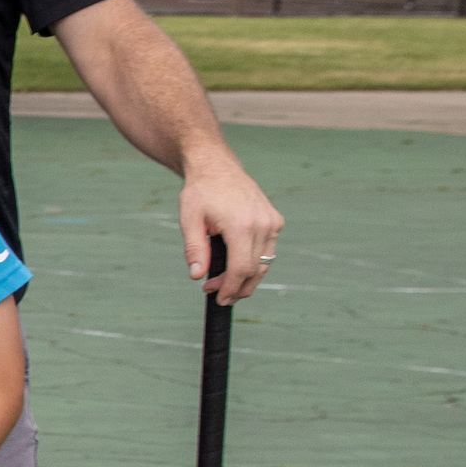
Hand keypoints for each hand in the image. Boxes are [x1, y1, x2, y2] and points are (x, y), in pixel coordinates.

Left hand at [178, 160, 282, 304]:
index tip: (217, 299)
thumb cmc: (200, 193)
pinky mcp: (275, 220)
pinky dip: (254, 263)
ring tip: (224, 284)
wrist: (216, 168)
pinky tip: (235, 267)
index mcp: (242, 225)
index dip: (230, 288)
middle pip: (256, 270)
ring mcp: (273, 222)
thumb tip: (197, 276)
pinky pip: (268, 251)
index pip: (241, 269)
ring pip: (265, 263)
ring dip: (246, 279)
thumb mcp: (189, 220)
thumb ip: (194, 250)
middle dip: (237, 288)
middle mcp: (263, 224)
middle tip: (216, 294)